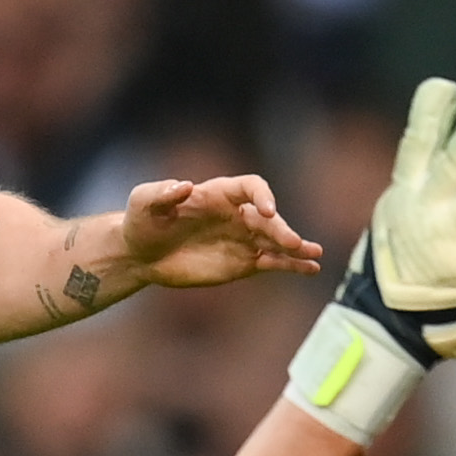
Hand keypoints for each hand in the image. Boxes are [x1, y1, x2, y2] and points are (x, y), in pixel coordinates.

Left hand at [112, 173, 323, 290]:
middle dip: (282, 229)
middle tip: (293, 242)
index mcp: (219, 193)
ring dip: (296, 247)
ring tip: (315, 255)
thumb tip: (184, 186)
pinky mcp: (242, 263)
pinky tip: (311, 269)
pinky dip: (292, 266)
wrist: (140, 254)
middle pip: (268, 219)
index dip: (262, 196)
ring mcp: (242, 239)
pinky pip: (272, 262)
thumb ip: (161, 193)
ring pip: (275, 241)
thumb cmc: (141, 221)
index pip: (251, 187)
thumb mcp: (143, 202)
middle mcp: (237, 214)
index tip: (266, 212)